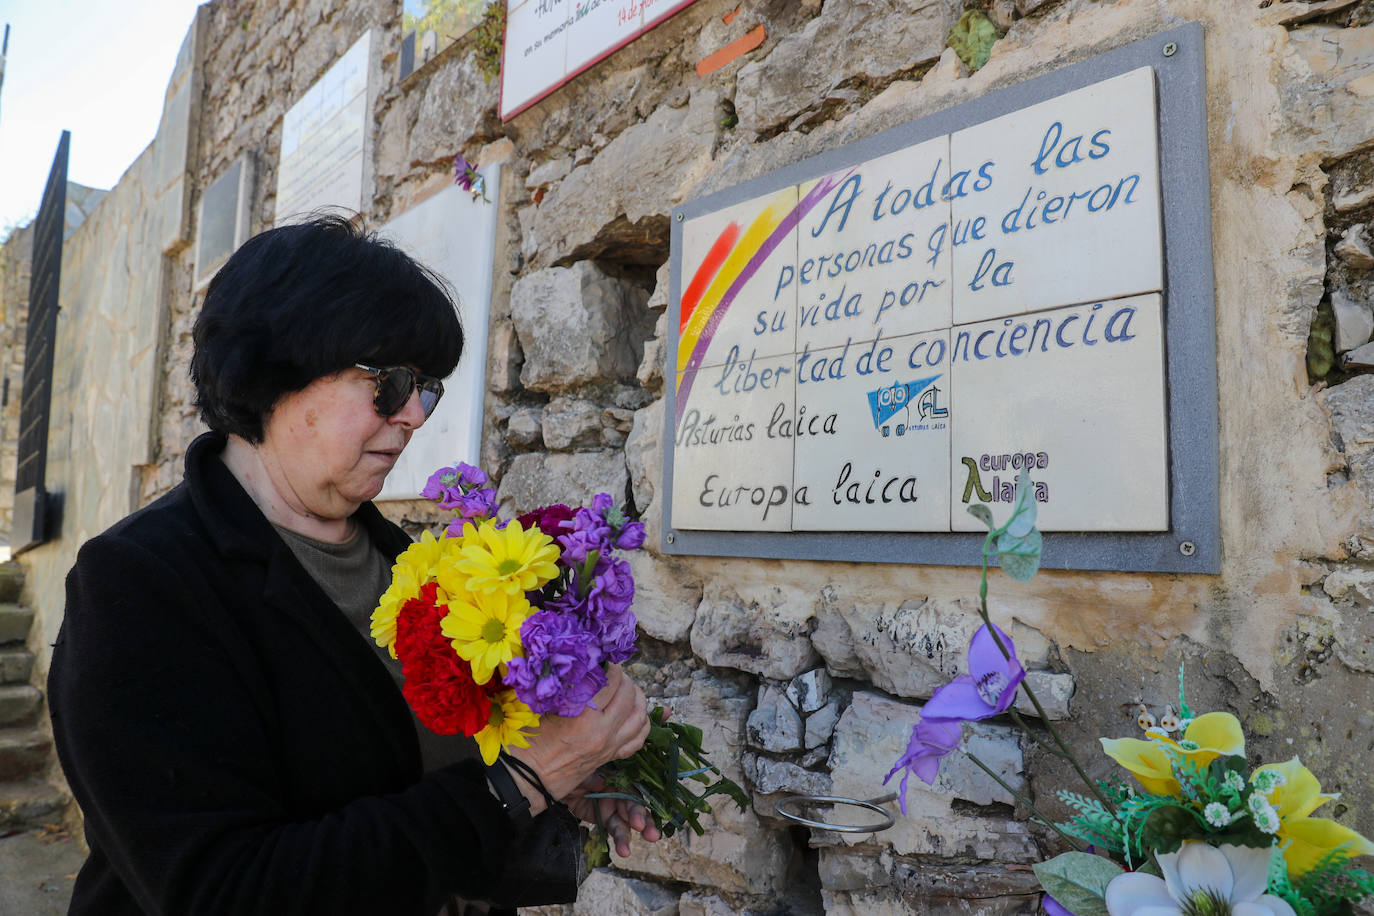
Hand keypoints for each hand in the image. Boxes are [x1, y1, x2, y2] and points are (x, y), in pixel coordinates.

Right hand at [505, 665, 650, 812]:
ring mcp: (609, 747)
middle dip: (625, 680)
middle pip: (629, 696)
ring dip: (638, 698)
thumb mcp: (547, 708)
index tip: (605, 661)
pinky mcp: (610, 757)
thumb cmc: (530, 741)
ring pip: (640, 716)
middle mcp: (602, 732)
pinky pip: (638, 739)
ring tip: (629, 690)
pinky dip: (642, 724)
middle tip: (615, 674)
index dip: (611, 666)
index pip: (611, 681)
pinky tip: (636, 714)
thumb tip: (587, 666)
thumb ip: (570, 688)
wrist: (528, 779)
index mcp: (584, 717)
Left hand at [563, 773, 661, 856]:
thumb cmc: (574, 774)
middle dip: (642, 821)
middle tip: (650, 835)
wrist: (560, 785)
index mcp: (617, 777)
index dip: (637, 806)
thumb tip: (601, 780)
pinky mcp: (606, 820)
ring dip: (627, 837)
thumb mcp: (580, 774)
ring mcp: (614, 808)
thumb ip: (591, 777)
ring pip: (626, 824)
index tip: (639, 822)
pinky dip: (620, 842)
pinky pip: (615, 831)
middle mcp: (620, 793)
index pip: (632, 791)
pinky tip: (623, 851)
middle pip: (635, 808)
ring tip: (626, 851)